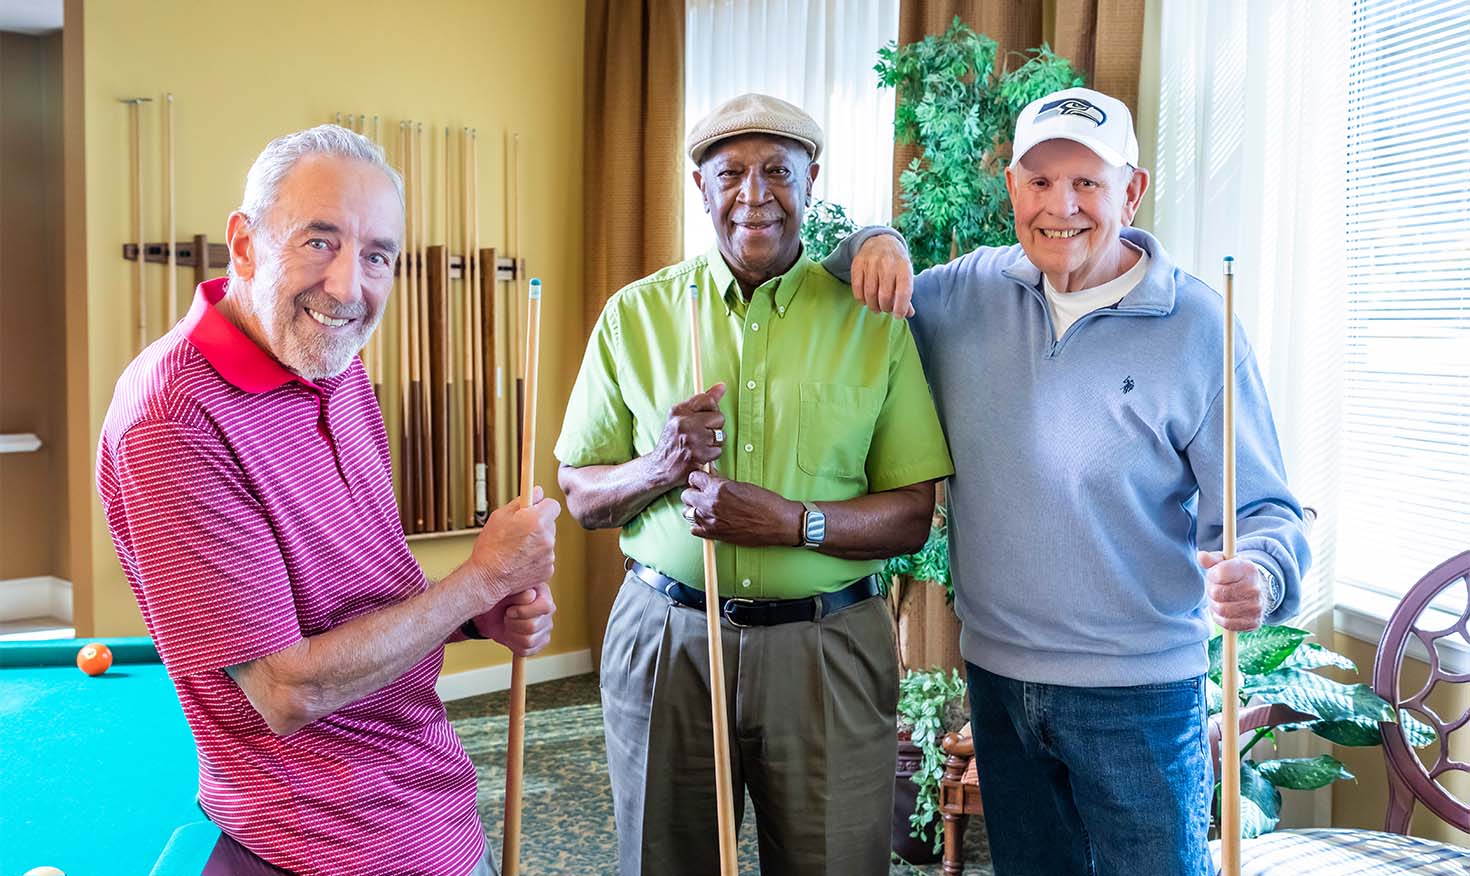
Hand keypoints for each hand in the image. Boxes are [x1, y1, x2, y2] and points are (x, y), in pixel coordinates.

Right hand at [467, 487, 559, 610]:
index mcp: (536, 520)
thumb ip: (522, 501)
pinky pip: (545, 558)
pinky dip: (536, 559)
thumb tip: (537, 492)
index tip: (535, 508)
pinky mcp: (548, 570)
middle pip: (550, 524)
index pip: (553, 505)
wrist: (487, 578)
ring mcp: (549, 556)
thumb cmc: (490, 547)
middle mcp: (547, 538)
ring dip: (536, 542)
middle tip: (520, 531)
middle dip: (538, 525)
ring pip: (547, 542)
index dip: (543, 506)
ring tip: (516, 549)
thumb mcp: (500, 516)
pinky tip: (520, 561)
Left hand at [470, 583, 555, 656]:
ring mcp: (545, 629)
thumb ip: (521, 592)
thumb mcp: (508, 590)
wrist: (493, 613)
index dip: (523, 611)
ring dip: (512, 634)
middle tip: (507, 617)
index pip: (544, 607)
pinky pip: (525, 651)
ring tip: (509, 625)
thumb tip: (530, 596)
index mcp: (544, 596)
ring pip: (528, 641)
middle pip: (532, 627)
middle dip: (512, 623)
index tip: (509, 610)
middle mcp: (548, 613)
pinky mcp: (540, 643)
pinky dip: (513, 645)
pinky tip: (511, 635)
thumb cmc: (502, 599)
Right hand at [649, 384, 726, 486]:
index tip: (704, 419)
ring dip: (714, 443)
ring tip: (701, 446)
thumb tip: (722, 386)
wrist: (659, 467)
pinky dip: (712, 456)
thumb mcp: (681, 417)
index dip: (711, 410)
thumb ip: (703, 401)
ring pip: (720, 435)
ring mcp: (690, 439)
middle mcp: (683, 422)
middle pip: (719, 417)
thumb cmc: (673, 441)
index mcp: (679, 410)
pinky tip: (701, 456)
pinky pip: (718, 451)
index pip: (708, 400)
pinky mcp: (696, 455)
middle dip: (714, 428)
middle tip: (701, 435)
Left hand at [681, 470, 801, 547]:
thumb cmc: (766, 503)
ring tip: (706, 508)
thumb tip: (711, 477)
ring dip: (695, 508)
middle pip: (686, 495)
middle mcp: (711, 504)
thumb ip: (723, 482)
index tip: (702, 480)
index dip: (698, 478)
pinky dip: (699, 524)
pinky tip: (709, 520)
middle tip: (703, 493)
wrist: (778, 523)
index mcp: (718, 489)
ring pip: (687, 512)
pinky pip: (694, 529)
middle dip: (694, 492)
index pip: (693, 478)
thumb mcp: (743, 485)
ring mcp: (711, 521)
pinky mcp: (715, 534)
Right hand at [851, 233, 914, 316]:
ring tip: (877, 308)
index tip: (898, 316)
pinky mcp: (857, 263)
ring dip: (873, 306)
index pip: (903, 292)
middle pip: (885, 296)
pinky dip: (861, 299)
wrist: (880, 241)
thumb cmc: (896, 264)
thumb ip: (907, 295)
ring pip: (870, 294)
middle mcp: (887, 262)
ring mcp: (871, 262)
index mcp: (903, 266)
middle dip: (886, 308)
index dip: (901, 308)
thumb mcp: (905, 275)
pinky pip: (857, 288)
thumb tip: (908, 313)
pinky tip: (866, 300)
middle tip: (886, 309)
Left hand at [1199, 551, 1267, 631]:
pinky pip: (1227, 623)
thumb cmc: (1233, 574)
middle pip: (1217, 594)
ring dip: (1215, 606)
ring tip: (1220, 599)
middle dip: (1211, 592)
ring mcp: (1256, 607)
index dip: (1212, 575)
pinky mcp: (1254, 622)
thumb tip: (1201, 556)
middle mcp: (1255, 589)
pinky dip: (1221, 618)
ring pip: (1221, 610)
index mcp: (1247, 569)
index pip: (1219, 574)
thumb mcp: (1224, 562)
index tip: (1215, 574)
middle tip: (1216, 589)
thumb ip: (1211, 559)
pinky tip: (1225, 610)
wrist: (1256, 590)